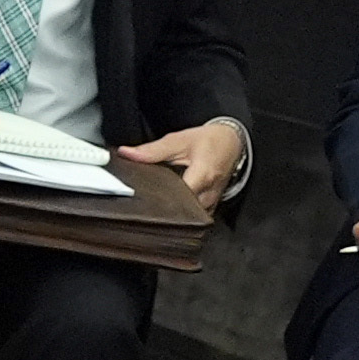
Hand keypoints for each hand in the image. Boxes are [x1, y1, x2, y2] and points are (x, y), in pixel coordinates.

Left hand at [120, 116, 254, 210]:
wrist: (231, 144)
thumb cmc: (209, 141)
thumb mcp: (179, 140)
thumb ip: (152, 150)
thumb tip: (127, 153)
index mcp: (202, 176)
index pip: (177, 199)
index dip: (157, 201)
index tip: (140, 199)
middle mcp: (208, 195)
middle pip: (180, 213)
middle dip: (161, 210)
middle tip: (141, 205)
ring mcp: (210, 205)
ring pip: (187, 219)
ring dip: (171, 214)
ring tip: (153, 207)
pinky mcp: (210, 209)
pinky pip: (193, 219)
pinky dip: (180, 214)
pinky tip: (167, 207)